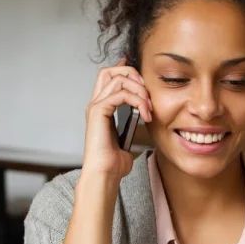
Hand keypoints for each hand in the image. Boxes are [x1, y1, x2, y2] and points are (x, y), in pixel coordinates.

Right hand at [82, 58, 152, 178]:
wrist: (105, 174)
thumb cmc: (114, 163)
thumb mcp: (128, 140)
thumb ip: (133, 126)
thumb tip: (143, 120)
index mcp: (101, 109)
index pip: (108, 77)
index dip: (123, 68)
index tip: (141, 70)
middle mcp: (96, 104)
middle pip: (109, 71)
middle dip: (132, 74)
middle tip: (147, 91)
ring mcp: (95, 107)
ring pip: (117, 79)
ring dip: (138, 89)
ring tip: (148, 106)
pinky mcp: (98, 112)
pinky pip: (120, 94)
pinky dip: (137, 100)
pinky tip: (145, 114)